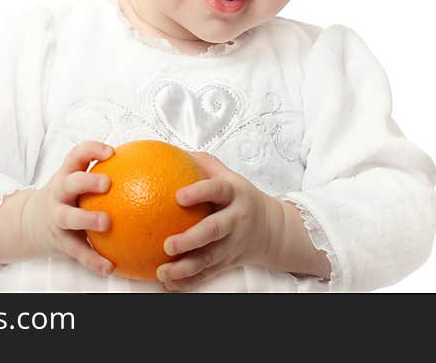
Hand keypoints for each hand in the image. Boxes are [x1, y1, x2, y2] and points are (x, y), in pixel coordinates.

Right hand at [20, 141, 115, 276]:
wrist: (30, 223)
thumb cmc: (67, 198)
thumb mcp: (78, 182)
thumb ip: (108, 174)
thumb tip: (152, 170)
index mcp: (67, 175)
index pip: (77, 155)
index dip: (92, 150)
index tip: (111, 152)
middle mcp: (59, 194)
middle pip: (70, 183)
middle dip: (87, 181)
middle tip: (107, 183)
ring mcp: (57, 217)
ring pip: (68, 217)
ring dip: (86, 219)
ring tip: (106, 223)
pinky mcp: (60, 241)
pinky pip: (78, 251)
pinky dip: (92, 260)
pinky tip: (109, 267)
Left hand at [155, 151, 283, 290]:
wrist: (272, 229)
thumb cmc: (240, 197)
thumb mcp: (228, 176)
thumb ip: (202, 164)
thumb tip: (167, 151)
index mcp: (234, 194)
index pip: (218, 190)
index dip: (200, 192)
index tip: (178, 196)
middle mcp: (235, 220)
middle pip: (214, 230)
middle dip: (191, 239)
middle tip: (168, 244)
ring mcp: (232, 245)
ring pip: (209, 259)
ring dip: (185, 268)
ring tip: (162, 271)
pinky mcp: (227, 263)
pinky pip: (207, 274)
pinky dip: (188, 282)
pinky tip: (168, 283)